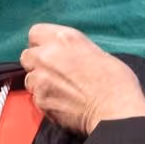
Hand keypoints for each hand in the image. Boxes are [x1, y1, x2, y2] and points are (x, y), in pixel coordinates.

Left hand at [20, 24, 144, 135]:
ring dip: (40, 84)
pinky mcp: (40, 100)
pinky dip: (46, 101)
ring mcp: (41, 78)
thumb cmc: (117, 83)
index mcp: (65, 38)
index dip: (41, 44)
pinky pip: (36, 98)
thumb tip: (69, 58)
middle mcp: (48, 54)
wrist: (116, 111)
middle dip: (37, 64)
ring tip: (60, 92)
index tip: (48, 52)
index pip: (35, 33)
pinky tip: (62, 104)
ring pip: (30, 79)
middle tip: (53, 74)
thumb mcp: (97, 53)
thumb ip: (75, 52)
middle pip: (27, 56)